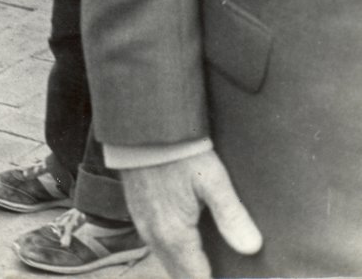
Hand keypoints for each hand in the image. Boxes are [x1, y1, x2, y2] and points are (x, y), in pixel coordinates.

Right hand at [121, 151, 261, 278]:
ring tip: (209, 263)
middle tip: (223, 271)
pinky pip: (157, 245)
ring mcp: (142, 224)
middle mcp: (154, 236)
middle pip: (180, 276)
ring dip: (187, 268)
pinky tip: (188, 243)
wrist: (140, 125)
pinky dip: (174, 253)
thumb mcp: (211, 179)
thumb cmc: (177, 150)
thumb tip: (252, 247)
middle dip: (200, 278)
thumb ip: (232, 215)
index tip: (232, 278)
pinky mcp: (137, 211)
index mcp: (174, 235)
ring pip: (167, 261)